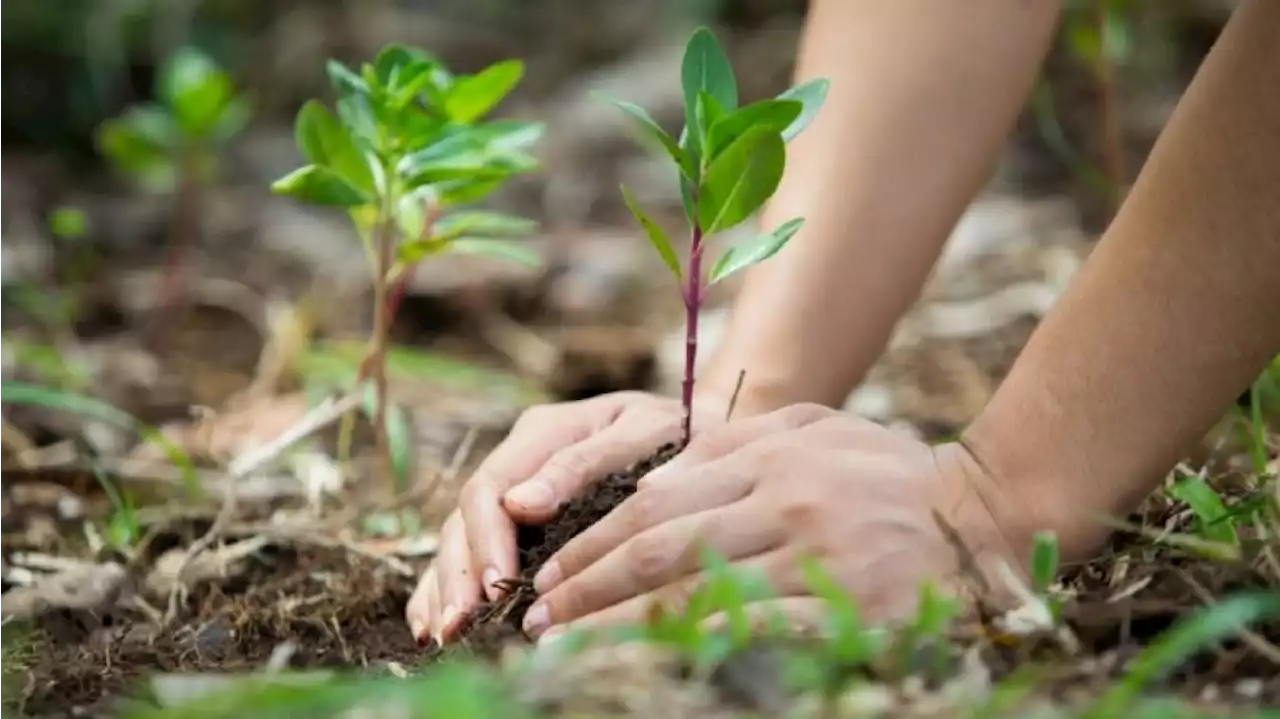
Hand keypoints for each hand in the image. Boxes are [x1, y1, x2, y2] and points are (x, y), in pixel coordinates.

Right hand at [405, 390, 730, 644]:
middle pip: (467, 516)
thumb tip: (520, 505)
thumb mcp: (641, 435)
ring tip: (442, 634)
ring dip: (446, 586)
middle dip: (459, 573)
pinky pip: (471, 550)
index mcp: (543, 431)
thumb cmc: (678, 433)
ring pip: (460, 536)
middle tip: (459, 624)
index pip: (492, 487)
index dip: (487, 539)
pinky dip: (446, 585)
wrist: (701, 428)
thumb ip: (583, 464)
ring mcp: (515, 488)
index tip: (497, 585)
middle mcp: (520, 460)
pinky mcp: (519, 517)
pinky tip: (433, 623)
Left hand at [518, 404, 1058, 639]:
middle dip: (586, 586)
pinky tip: (652, 665)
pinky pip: (750, 631)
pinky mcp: (843, 603)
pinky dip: (689, 648)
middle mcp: (783, 496)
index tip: (549, 574)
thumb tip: (654, 477)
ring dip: (617, 626)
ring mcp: (813, 550)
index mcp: (768, 452)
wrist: (987, 513)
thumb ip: (737, 445)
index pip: (656, 500)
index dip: (593, 542)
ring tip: (566, 649)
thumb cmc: (890, 471)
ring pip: (692, 592)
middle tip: (537, 619)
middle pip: (659, 546)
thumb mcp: (814, 428)